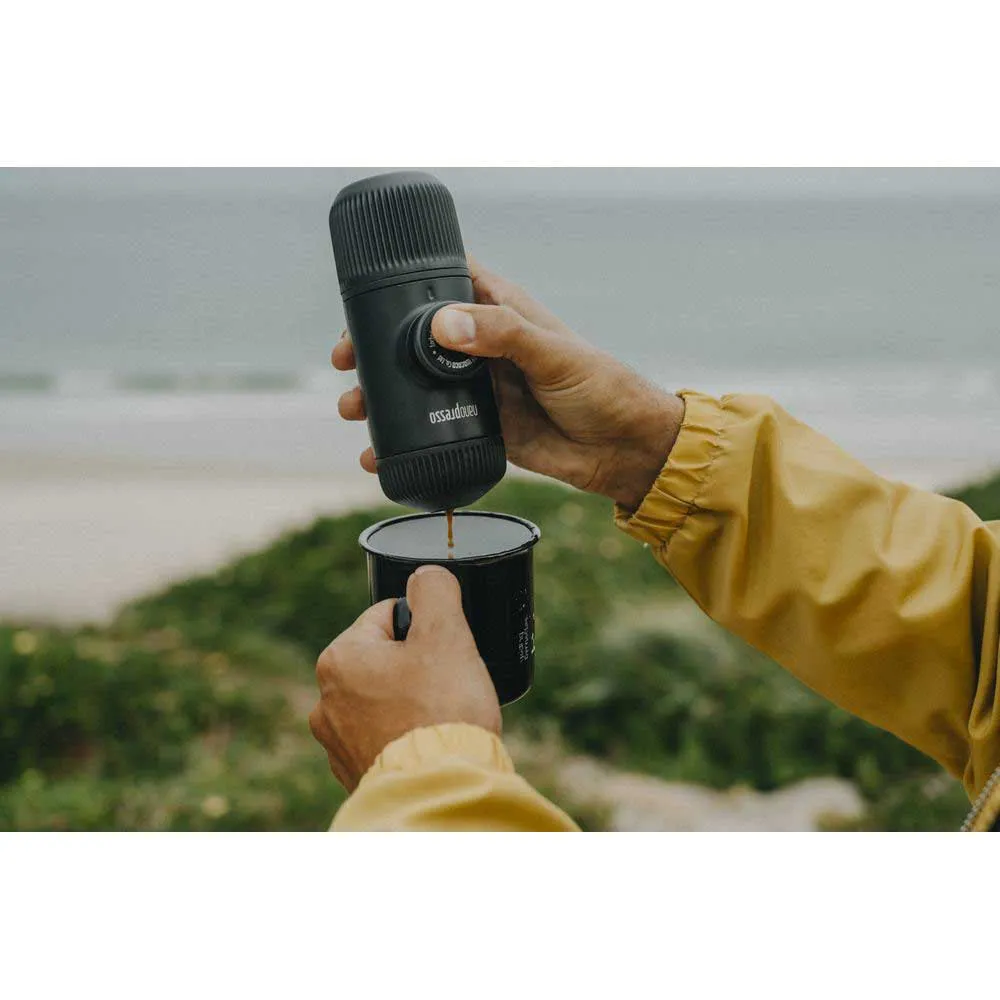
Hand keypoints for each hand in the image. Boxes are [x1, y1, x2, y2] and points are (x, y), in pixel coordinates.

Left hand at [308, 565, 500, 791]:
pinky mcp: (353, 774)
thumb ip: (434, 590)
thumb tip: (426, 576)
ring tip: (440, 720)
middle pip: (386, 660)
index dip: (426, 629)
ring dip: (411, 704)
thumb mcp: (446, 633)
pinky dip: (406, 738)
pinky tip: (429, 746)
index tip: (445, 652)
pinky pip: (384, 740)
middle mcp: (325, 700)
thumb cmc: (442, 710)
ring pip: (384, 701)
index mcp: (340, 658)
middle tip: (448, 687)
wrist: (439, 790)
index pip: (388, 617)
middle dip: (419, 668)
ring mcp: (336, 742)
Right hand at [332, 258, 684, 511]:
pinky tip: (378, 455)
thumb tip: (443, 325)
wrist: (624, 450)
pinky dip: (402, 442)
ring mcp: (479, 388)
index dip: (401, 287)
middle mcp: (483, 346)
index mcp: (500, 311)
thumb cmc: (602, 388)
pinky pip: (431, 431)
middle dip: (375, 349)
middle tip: (344, 362)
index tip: (362, 303)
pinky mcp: (480, 428)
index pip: (442, 283)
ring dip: (381, 397)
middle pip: (414, 338)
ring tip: (353, 409)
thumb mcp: (553, 355)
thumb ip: (502, 336)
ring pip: (415, 386)